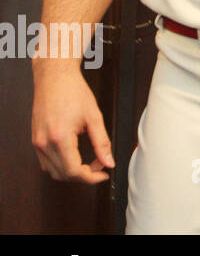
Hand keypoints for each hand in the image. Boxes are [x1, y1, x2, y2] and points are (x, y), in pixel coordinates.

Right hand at [31, 66, 114, 183]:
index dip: (91, 177)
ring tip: (89, 161)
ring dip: (71, 172)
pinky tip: (74, 157)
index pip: (73, 171)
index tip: (103, 174)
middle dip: (84, 175)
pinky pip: (46, 162)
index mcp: (60, 137)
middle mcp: (44, 143)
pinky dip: (60, 165)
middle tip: (100, 165)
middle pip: (63, 174)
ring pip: (53, 171)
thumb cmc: (73, 92)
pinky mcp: (35, 140)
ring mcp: (37, 142)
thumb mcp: (94, 117)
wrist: (55, 78)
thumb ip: (102, 143)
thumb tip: (109, 162)